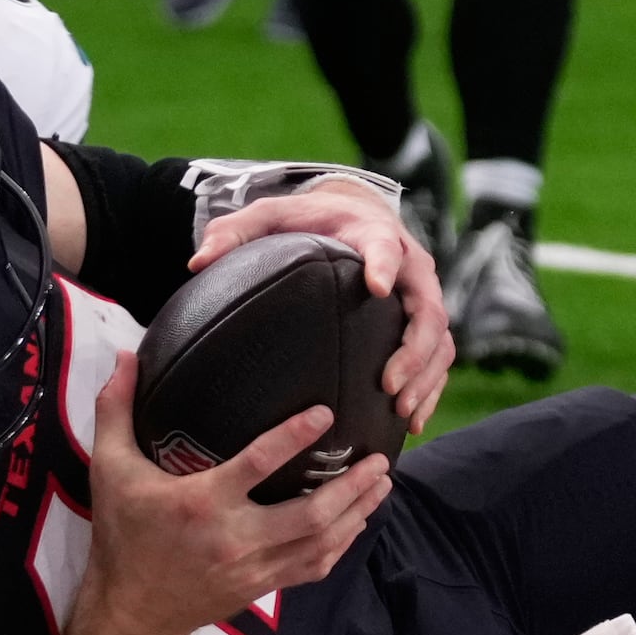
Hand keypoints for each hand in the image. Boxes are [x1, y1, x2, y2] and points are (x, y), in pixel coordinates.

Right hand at [77, 349, 392, 634]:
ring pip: (321, 543)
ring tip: (381, 483)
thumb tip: (125, 355)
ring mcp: (252, 568)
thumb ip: (115, 410)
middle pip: (310, 514)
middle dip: (352, 487)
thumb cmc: (122, 535)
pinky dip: (341, 544)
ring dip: (357, 513)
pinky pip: (313, 567)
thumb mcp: (109, 469)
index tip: (326, 413)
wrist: (131, 612)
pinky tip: (357, 523)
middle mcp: (234, 537)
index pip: (257, 464)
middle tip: (379, 459)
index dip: (294, 437)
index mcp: (201, 503)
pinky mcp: (260, 588)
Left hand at [192, 187, 453, 430]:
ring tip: (400, 411)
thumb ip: (233, 232)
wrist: (353, 211)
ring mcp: (421, 294)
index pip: (383, 247)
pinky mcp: (423, 318)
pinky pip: (439, 357)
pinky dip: (430, 389)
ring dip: (424, 377)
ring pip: (439, 338)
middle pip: (427, 307)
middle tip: (386, 384)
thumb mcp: (268, 216)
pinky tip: (411, 423)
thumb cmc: (307, 218)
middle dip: (413, 349)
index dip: (383, 265)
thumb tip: (196, 263)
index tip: (375, 287)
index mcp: (372, 234)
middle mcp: (409, 264)